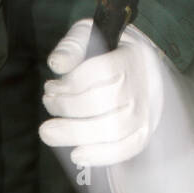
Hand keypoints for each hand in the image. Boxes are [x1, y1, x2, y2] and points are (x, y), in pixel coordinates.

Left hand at [40, 22, 164, 167]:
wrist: (141, 71)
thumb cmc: (108, 54)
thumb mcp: (90, 37)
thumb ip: (72, 46)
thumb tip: (57, 64)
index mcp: (131, 56)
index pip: (102, 70)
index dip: (72, 82)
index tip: (53, 86)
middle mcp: (143, 85)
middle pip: (105, 102)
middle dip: (67, 107)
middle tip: (48, 104)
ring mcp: (145, 111)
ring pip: (114, 129)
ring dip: (75, 133)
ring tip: (50, 131)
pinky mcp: (143, 132)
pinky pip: (126, 149)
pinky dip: (100, 155)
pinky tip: (76, 154)